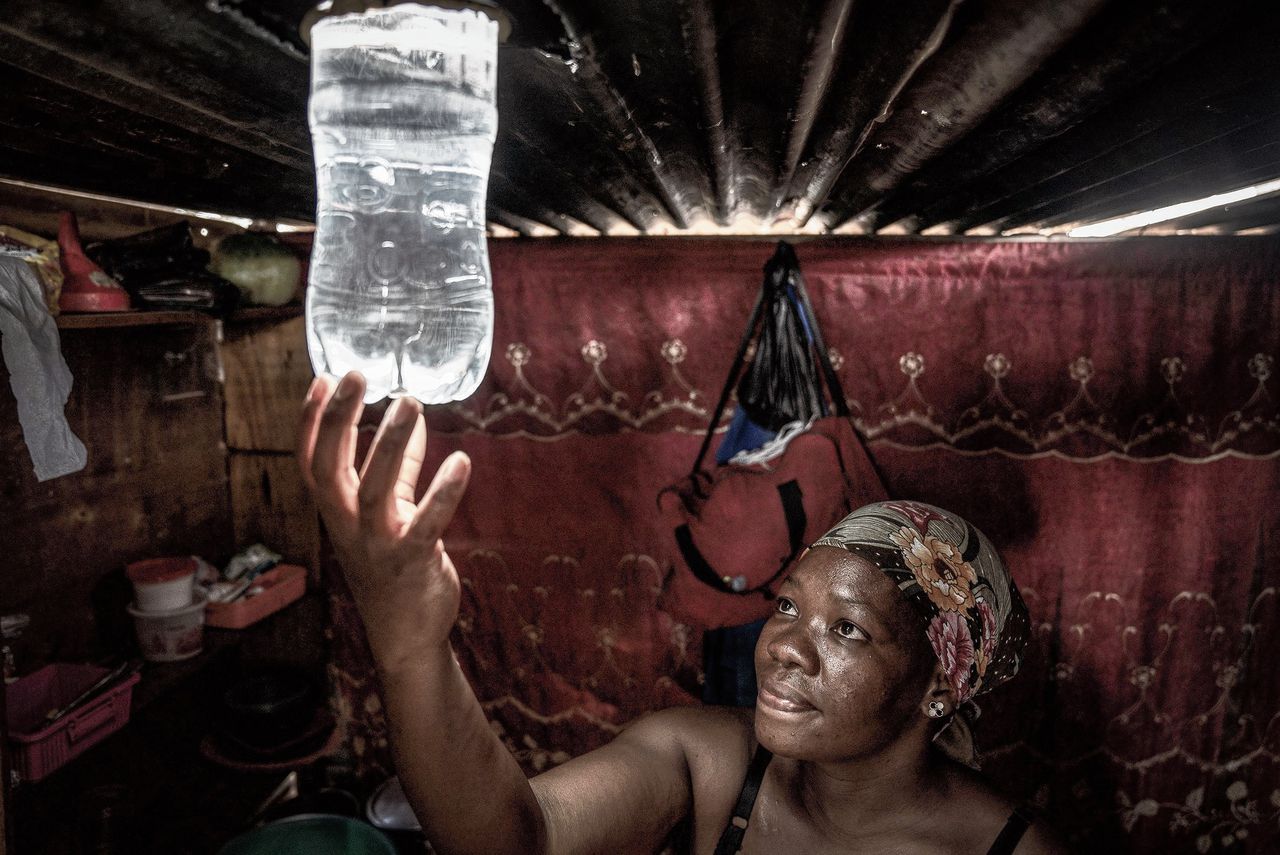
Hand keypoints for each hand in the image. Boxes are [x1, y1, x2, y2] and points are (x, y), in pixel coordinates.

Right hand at [297, 372, 470, 668]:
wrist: (406, 634)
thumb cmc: (394, 566)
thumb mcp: (390, 511)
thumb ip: (399, 468)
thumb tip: (411, 421)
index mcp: (336, 511)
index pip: (311, 460)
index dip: (311, 421)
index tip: (326, 378)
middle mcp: (347, 526)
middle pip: (330, 468)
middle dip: (339, 420)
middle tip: (358, 375)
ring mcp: (376, 546)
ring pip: (372, 490)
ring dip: (389, 443)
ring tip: (409, 402)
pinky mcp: (411, 562)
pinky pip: (425, 523)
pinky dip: (443, 492)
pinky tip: (462, 461)